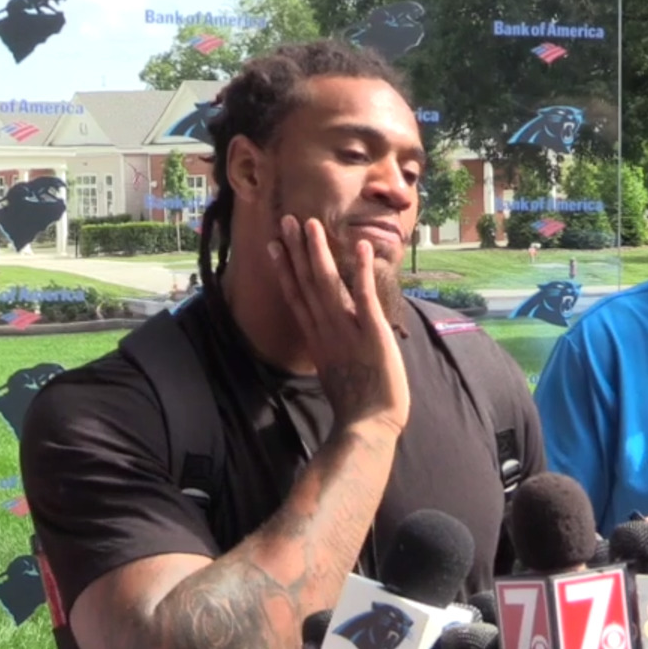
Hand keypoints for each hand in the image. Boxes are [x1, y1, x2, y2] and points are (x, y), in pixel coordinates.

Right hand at [269, 216, 409, 433]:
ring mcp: (347, 329)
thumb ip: (331, 353)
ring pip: (328, 284)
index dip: (285, 270)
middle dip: (295, 251)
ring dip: (319, 253)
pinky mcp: (371, 332)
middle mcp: (327, 330)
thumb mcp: (336, 374)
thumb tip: (331, 345)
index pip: (297, 297)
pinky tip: (361, 246)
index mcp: (317, 340)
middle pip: (306, 283)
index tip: (275, 246)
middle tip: (286, 220)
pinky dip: (362, 270)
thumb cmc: (357, 406)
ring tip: (312, 224)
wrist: (368, 427)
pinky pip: (364, 295)